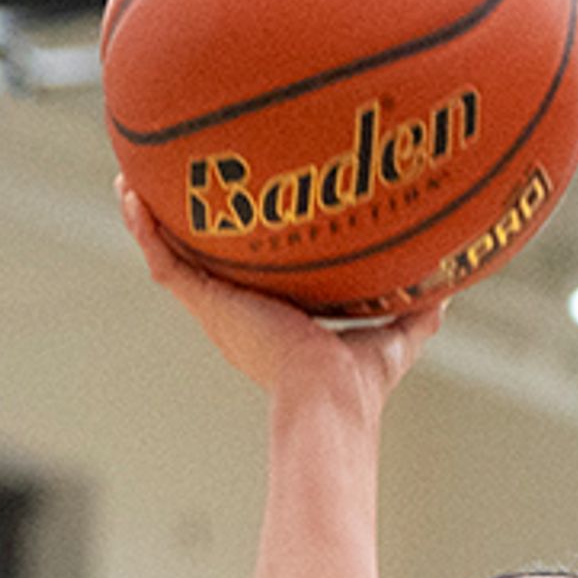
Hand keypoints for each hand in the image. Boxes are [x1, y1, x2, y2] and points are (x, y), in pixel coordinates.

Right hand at [116, 180, 444, 411]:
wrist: (330, 400)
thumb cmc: (360, 386)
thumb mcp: (395, 336)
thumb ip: (418, 312)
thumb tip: (449, 287)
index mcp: (274, 323)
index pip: (252, 279)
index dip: (244, 251)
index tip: (241, 219)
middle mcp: (238, 315)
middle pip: (206, 263)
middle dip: (192, 228)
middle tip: (181, 186)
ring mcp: (218, 310)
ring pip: (174, 257)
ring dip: (152, 218)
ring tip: (134, 178)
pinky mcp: (207, 304)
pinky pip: (163, 260)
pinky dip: (143, 228)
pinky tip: (129, 192)